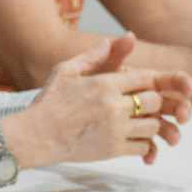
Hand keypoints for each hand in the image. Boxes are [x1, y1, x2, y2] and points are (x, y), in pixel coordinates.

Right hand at [2, 35, 191, 167]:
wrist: (37, 135)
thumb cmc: (49, 103)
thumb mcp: (65, 71)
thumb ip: (91, 56)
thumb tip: (108, 41)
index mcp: (104, 85)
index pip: (145, 78)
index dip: (150, 80)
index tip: (146, 83)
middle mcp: (113, 106)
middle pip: (154, 101)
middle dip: (153, 101)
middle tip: (144, 103)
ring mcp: (115, 130)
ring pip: (153, 125)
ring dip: (150, 123)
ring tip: (139, 120)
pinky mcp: (113, 150)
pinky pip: (143, 147)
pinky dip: (143, 144)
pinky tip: (133, 138)